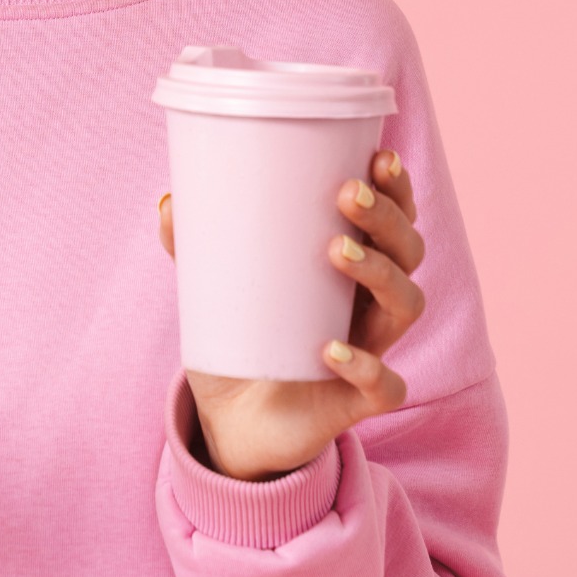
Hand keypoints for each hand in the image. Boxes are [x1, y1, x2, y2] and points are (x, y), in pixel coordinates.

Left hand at [161, 149, 425, 480]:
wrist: (238, 420)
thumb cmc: (242, 337)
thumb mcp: (216, 286)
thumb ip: (193, 244)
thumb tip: (168, 200)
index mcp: (356, 267)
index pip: (396, 219)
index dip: (397, 188)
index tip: (379, 156)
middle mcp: (374, 304)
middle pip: (408, 252)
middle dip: (387, 218)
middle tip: (347, 194)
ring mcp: (374, 350)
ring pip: (406, 304)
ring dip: (379, 272)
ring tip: (337, 250)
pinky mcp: (360, 400)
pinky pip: (384, 386)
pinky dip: (365, 366)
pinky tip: (329, 349)